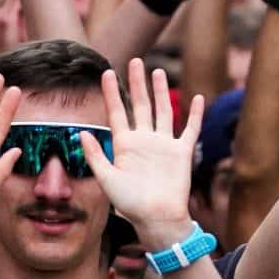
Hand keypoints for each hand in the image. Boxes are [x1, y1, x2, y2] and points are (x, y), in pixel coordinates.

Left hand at [78, 60, 203, 246]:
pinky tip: (198, 98)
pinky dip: (195, 114)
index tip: (106, 73)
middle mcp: (144, 140)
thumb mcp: (107, 178)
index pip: (117, 112)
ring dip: (161, 92)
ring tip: (157, 72)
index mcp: (125, 145)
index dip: (111, 93)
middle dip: (137, 83)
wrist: (157, 218)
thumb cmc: (130, 203)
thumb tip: (81, 132)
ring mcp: (163, 144)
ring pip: (163, 111)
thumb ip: (95, 155)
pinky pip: (190, 129)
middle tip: (135, 60)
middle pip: (141, 105)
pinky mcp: (181, 152)